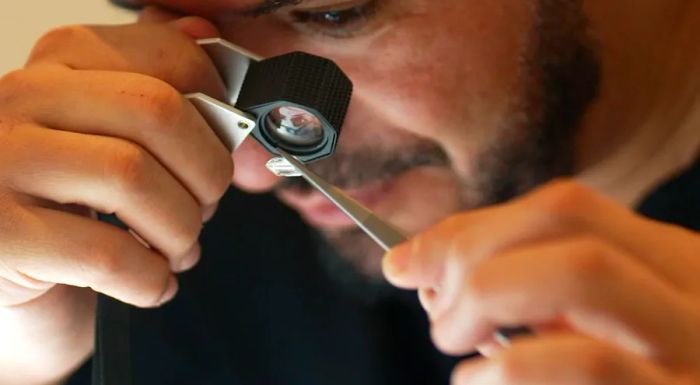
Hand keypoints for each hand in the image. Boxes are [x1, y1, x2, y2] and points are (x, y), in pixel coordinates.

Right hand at [0, 8, 231, 383]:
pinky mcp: (2, 237)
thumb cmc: (69, 202)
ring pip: (133, 178)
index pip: (167, 55)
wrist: (11, 273)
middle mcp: (22, 101)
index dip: (218, 105)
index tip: (227, 142)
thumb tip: (203, 33)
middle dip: (207, 171)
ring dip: (182, 229)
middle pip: (157, 112)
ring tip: (180, 248)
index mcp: (60, 65)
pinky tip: (153, 281)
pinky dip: (152, 279)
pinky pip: (108, 255)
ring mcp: (2, 165)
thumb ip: (153, 83)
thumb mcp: (111, 134)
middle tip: (208, 203)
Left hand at [383, 180, 699, 383]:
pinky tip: (474, 380)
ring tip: (449, 336)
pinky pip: (589, 362)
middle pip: (566, 221)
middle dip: (471, 252)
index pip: (564, 207)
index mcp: (670, 267)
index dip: (471, 227)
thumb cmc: (612, 380)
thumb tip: (417, 266)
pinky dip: (507, 366)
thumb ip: (522, 293)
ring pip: (583, 270)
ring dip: (485, 294)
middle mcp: (692, 296)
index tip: (409, 260)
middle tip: (430, 304)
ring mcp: (694, 352)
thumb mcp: (579, 332)